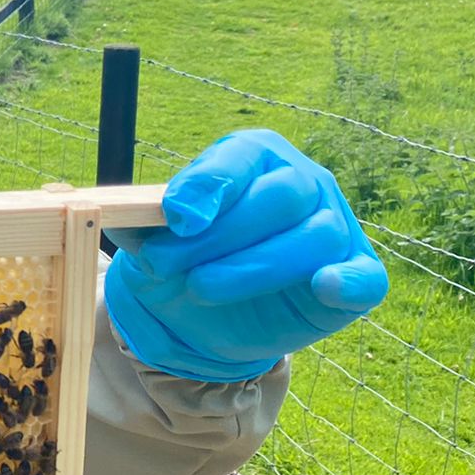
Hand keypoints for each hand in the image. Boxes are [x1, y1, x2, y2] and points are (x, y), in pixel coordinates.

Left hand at [103, 128, 387, 382]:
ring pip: (314, 236)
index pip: (241, 157)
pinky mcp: (353, 277)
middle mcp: (302, 184)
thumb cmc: (180, 260)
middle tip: (168, 264)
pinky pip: (366, 277)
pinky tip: (324, 287)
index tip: (176, 215)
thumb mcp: (148, 238)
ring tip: (200, 287)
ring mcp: (334, 228)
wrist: (201, 317)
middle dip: (221, 233)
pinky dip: (349, 281)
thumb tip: (107, 209)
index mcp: (255, 158)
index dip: (210, 183)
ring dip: (255, 265)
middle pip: (281, 194)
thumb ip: (134, 220)